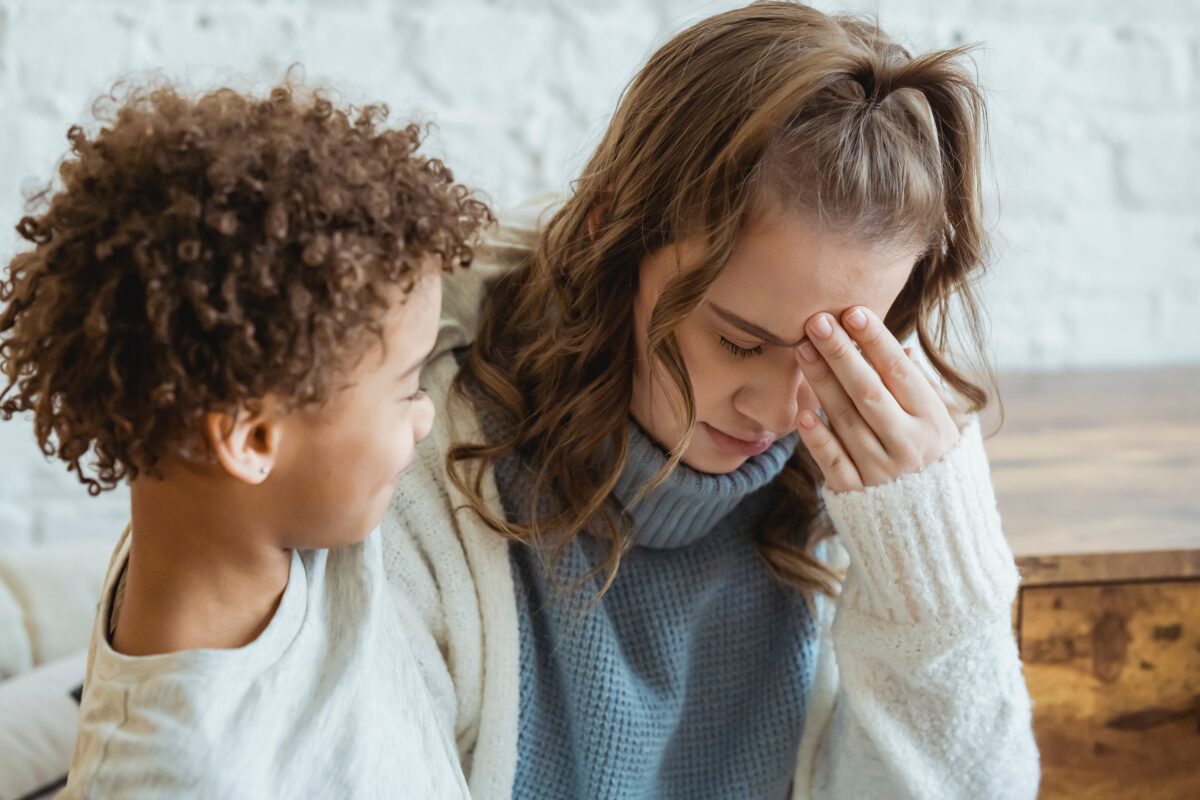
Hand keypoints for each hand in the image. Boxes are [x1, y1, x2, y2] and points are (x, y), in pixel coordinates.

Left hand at [794, 306, 966, 492]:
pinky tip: (802, 413)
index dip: (877, 342)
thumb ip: (923, 389)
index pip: (900, 375)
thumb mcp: (945, 426)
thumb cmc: (936, 464)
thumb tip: (902, 351)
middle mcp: (908, 446)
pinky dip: (818, 439)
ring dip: (822, 384)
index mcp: (933, 423)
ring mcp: (880, 472)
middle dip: (841, 354)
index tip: (854, 312)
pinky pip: (833, 462)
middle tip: (816, 321)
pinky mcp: (855, 493)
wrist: (934, 531)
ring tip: (802, 349)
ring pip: (846, 421)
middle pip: (868, 392)